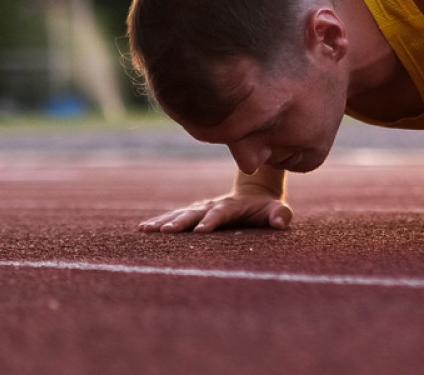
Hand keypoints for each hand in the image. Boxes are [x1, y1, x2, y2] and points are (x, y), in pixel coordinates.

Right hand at [138, 192, 291, 233]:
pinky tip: (143, 229)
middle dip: (181, 222)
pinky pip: (174, 216)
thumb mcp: (277, 209)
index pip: (222, 213)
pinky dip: (159, 221)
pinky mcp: (194, 212)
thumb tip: (280, 222)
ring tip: (146, 229)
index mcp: (233, 205)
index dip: (212, 221)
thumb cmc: (267, 207)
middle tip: (165, 231)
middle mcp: (214, 204)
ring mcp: (202, 207)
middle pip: (195, 212)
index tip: (200, 231)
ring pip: (180, 213)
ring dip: (164, 221)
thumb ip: (280, 215)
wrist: (254, 192)